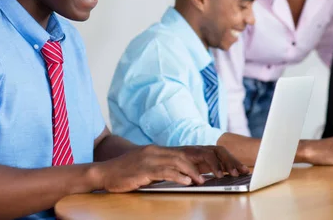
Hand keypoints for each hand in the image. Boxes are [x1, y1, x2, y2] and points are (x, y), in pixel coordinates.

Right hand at [96, 145, 248, 192]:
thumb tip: (190, 176)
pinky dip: (177, 175)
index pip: (194, 150)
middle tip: (225, 174)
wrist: (104, 172)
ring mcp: (151, 158)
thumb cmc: (129, 173)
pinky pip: (164, 170)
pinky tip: (186, 182)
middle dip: (211, 163)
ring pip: (179, 160)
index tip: (227, 168)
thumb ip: (169, 169)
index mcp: (164, 150)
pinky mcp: (143, 168)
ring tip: (206, 180)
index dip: (213, 158)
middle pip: (192, 153)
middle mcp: (160, 151)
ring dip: (195, 171)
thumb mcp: (152, 168)